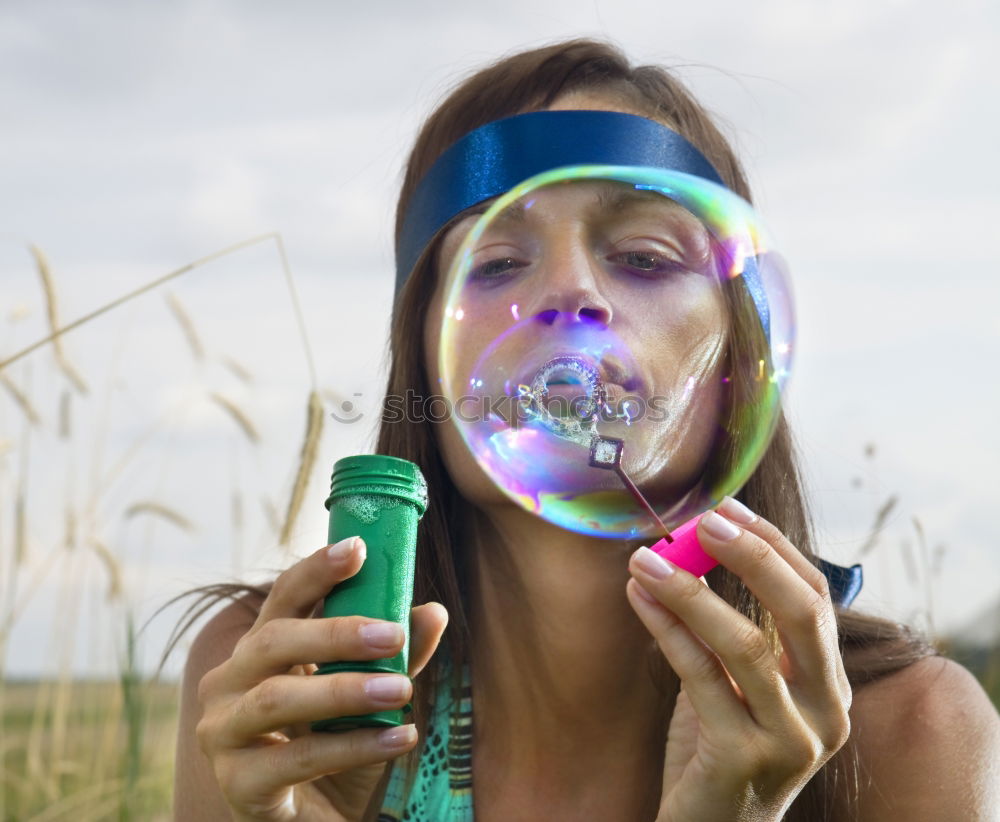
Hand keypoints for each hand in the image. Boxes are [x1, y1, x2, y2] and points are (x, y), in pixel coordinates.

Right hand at [195, 537, 448, 821]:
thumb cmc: (334, 748)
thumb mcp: (370, 697)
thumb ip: (394, 656)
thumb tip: (433, 611)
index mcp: (260, 651)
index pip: (282, 598)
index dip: (316, 570)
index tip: (358, 549)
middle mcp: (229, 683)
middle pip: (273, 641)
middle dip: (335, 633)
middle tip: (391, 634)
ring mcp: (225, 733)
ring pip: (278, 699)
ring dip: (345, 690)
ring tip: (403, 689)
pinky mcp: (238, 784)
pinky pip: (296, 758)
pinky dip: (354, 746)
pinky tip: (400, 737)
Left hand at [625, 498, 851, 821]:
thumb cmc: (720, 750)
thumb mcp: (740, 685)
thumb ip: (735, 629)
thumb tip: (694, 548)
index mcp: (830, 686)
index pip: (815, 598)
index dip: (773, 547)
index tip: (727, 509)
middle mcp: (825, 712)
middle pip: (801, 612)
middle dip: (752, 556)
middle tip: (703, 521)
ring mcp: (790, 740)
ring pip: (745, 644)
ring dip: (689, 590)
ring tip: (643, 559)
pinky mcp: (741, 759)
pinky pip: (701, 676)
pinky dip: (667, 629)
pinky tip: (637, 597)